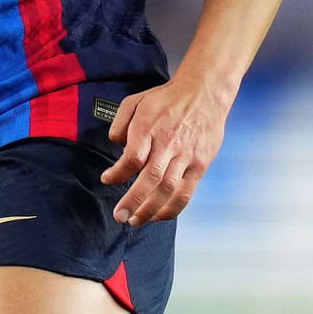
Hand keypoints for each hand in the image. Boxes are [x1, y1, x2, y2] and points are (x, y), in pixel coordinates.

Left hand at [99, 78, 229, 225]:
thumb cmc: (168, 99)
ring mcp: (186, 155)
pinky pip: (186, 192)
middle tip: (120, 216)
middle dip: (133, 201)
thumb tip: (115, 143)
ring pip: (168, 189)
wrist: (204, 93)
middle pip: (150, 178)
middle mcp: (168, 143)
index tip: (108, 179)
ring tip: (136, 221)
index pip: (132, 158)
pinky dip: (172, 208)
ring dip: (150, 209)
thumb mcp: (136, 100)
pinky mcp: (200, 164)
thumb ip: (120, 121)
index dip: (117, 174)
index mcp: (149, 127)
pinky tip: (159, 216)